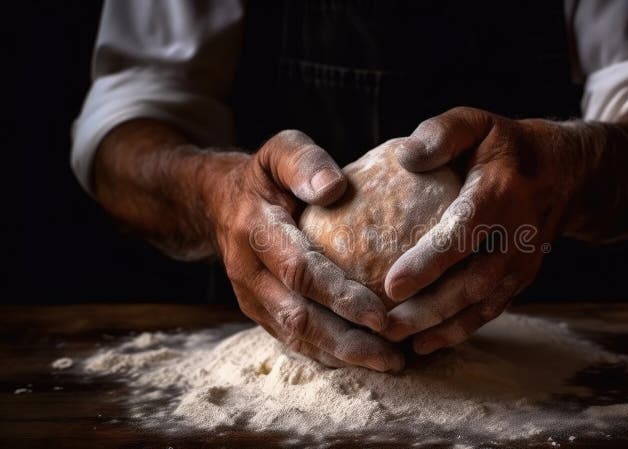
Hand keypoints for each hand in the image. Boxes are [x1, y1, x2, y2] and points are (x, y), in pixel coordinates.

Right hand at [208, 130, 403, 370]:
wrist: (217, 202)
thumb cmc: (263, 176)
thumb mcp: (278, 151)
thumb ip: (303, 161)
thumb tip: (334, 186)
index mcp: (255, 229)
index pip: (299, 271)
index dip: (339, 295)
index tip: (380, 314)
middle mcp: (248, 271)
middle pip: (299, 317)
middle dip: (347, 340)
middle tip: (394, 355)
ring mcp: (250, 297)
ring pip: (296, 337)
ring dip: (343, 355)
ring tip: (390, 363)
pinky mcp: (258, 312)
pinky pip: (293, 341)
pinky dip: (328, 354)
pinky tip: (364, 360)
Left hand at [381, 107, 570, 353]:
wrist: (567, 172)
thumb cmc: (506, 145)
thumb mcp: (477, 122)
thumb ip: (442, 133)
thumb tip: (404, 157)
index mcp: (501, 193)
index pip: (463, 233)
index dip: (429, 262)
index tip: (391, 285)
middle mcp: (516, 234)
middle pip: (472, 282)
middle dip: (428, 309)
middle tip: (384, 325)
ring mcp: (523, 261)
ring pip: (481, 304)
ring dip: (440, 327)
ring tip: (397, 342)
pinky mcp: (522, 278)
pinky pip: (491, 310)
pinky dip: (459, 330)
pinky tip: (425, 343)